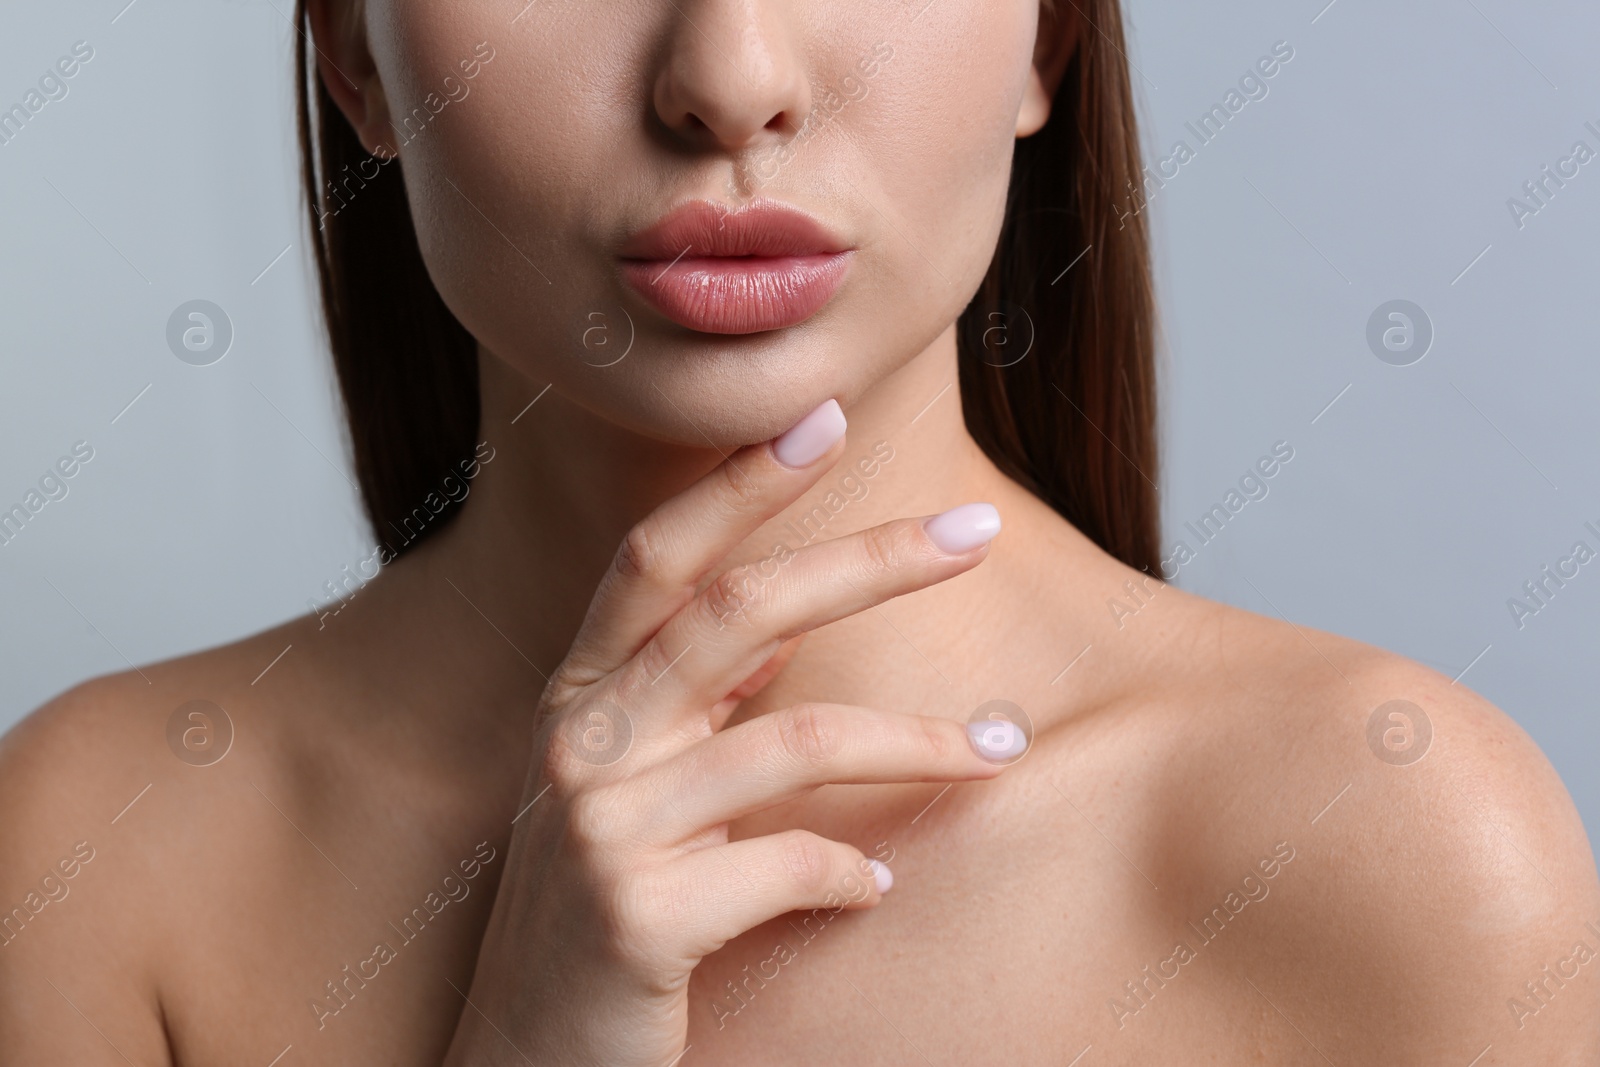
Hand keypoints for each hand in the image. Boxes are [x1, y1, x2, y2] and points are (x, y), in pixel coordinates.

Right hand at [443, 399, 1015, 1066]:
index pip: (659, 556)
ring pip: (794, 740)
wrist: (527, 1063)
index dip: (741, 482)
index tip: (830, 414)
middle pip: (737, 610)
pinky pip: (787, 867)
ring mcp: (602, 828)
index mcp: (582, 696)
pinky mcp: (634, 918)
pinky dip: (852, 874)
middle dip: (869, 559)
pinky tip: (878, 887)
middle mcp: (580, 742)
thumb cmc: (598, 914)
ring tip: (1002, 746)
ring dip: (917, 738)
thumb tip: (787, 628)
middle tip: (978, 529)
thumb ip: (693, 705)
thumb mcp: (633, 788)